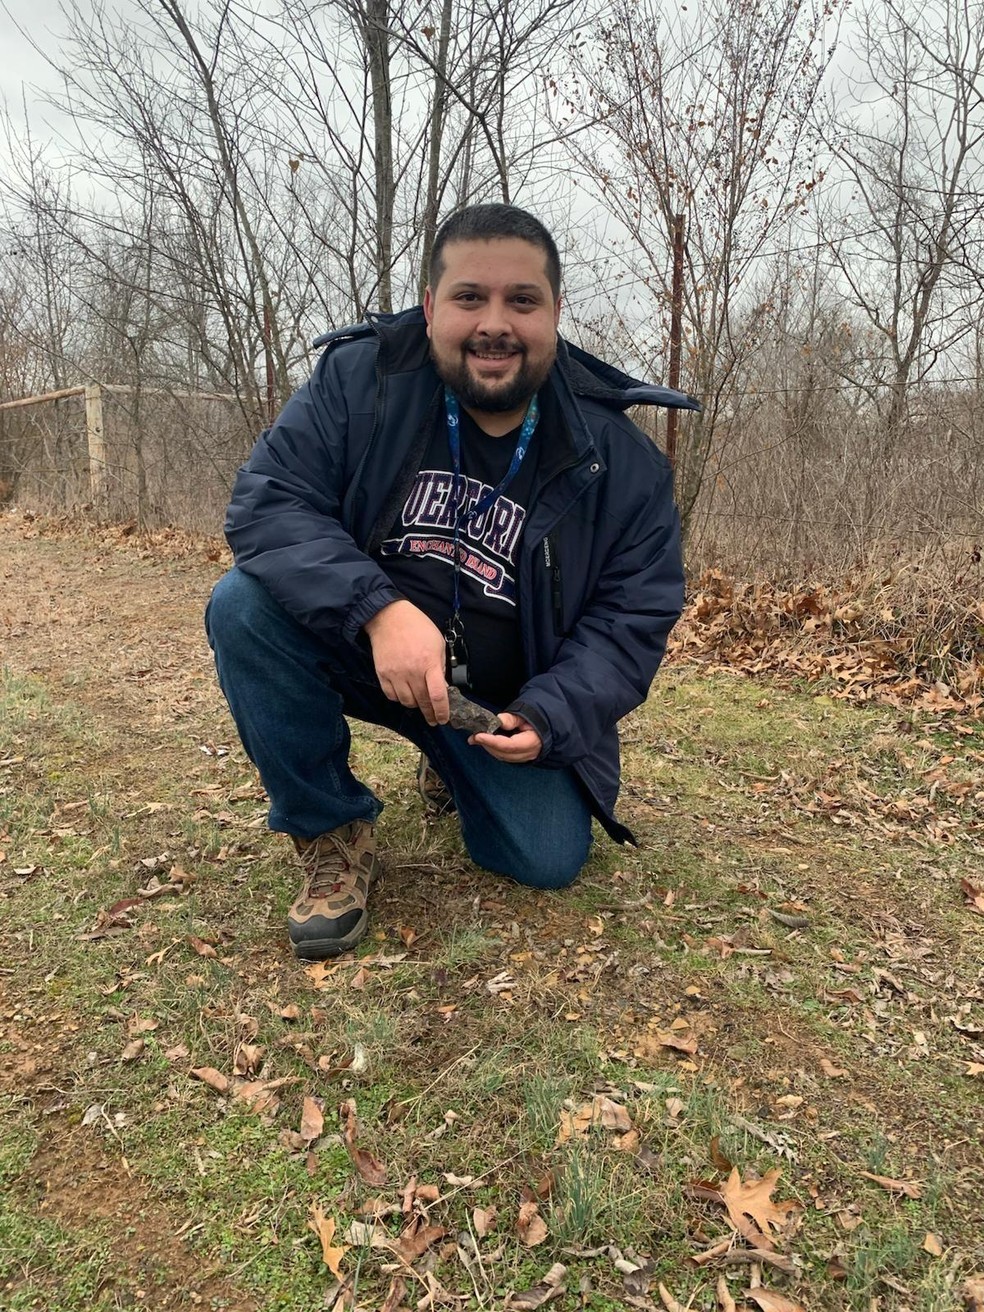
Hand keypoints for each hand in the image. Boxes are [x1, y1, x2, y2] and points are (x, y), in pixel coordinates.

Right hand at [364, 600, 448, 724]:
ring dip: (415, 706)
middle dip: (430, 713)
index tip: (443, 719)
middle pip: (422, 701)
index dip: (442, 711)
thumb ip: (440, 666)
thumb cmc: (417, 627)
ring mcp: (395, 674)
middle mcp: (412, 671)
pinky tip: (405, 695)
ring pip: (406, 701)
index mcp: (428, 663)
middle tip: (433, 719)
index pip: (437, 695)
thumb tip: (442, 686)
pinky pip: (391, 695)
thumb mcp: (438, 643)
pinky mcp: (382, 674)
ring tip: (419, 704)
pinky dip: (399, 698)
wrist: (389, 618)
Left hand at [470, 711, 541, 762]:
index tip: (479, 736)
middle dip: (487, 745)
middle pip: (503, 753)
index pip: (509, 745)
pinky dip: (493, 749)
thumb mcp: (527, 714)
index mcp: (532, 742)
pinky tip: (486, 742)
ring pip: (502, 756)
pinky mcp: (519, 758)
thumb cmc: (537, 719)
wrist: (547, 726)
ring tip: (476, 739)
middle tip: (474, 736)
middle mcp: (528, 753)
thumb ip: (513, 718)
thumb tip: (499, 720)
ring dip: (488, 748)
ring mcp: (524, 758)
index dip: (492, 741)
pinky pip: (504, 756)